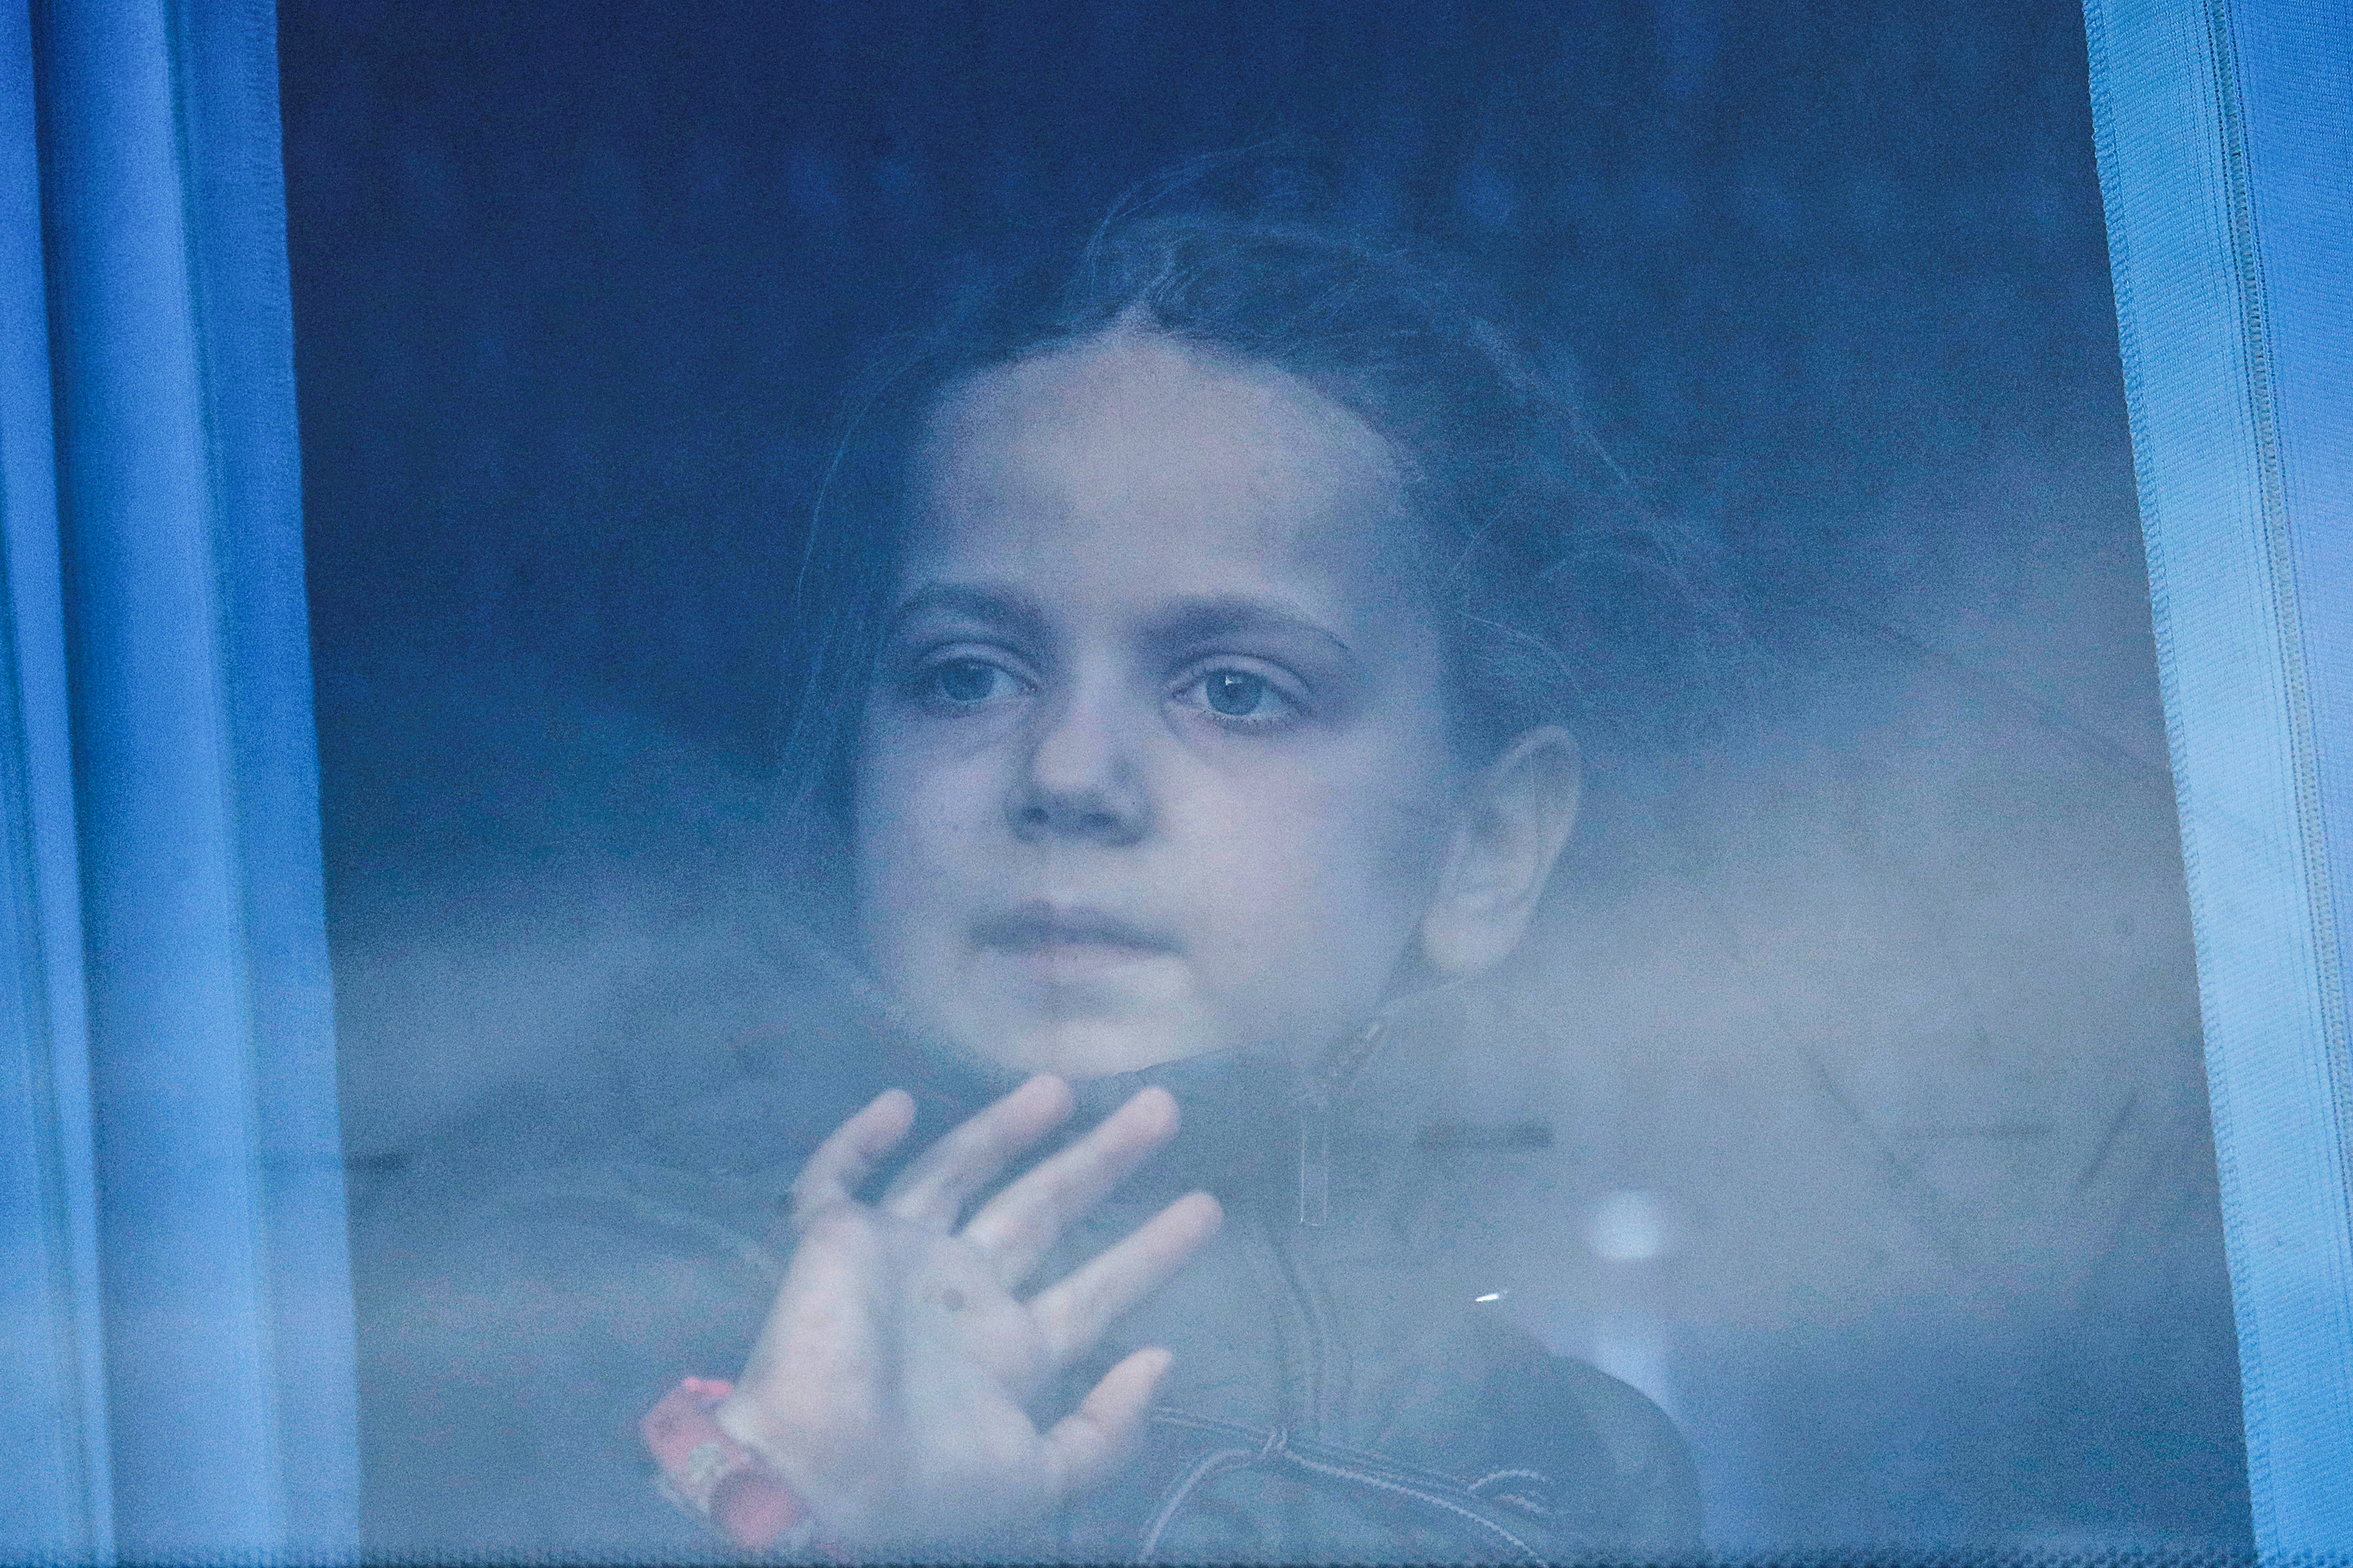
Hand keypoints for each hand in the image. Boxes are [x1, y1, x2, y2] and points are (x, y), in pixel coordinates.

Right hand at [713, 1075, 1222, 1550]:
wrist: (813, 1477)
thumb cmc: (922, 1482)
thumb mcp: (1039, 1479)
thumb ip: (1109, 1430)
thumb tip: (1164, 1358)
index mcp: (1010, 1351)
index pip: (1097, 1287)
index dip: (1152, 1249)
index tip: (1208, 1207)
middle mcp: (961, 1295)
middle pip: (1045, 1209)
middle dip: (1102, 1161)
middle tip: (1163, 1108)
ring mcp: (898, 1261)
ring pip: (959, 1173)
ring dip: (1005, 1128)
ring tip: (1061, 1085)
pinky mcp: (832, 1239)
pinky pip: (835, 1178)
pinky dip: (859, 1140)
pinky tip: (900, 1102)